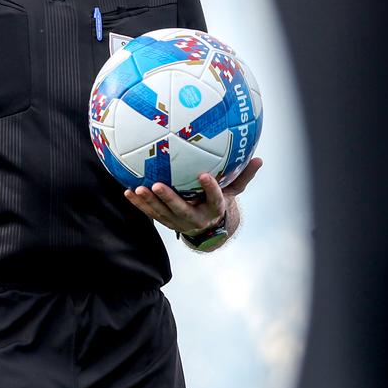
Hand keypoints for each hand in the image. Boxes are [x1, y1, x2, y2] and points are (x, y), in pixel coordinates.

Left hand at [123, 157, 263, 236]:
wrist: (207, 228)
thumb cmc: (218, 201)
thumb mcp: (232, 191)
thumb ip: (243, 176)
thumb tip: (259, 158)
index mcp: (214, 209)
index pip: (215, 198)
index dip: (210, 188)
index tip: (203, 175)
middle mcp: (196, 218)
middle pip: (181, 210)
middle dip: (169, 199)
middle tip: (157, 185)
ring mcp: (179, 222)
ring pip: (162, 214)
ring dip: (149, 202)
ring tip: (137, 189)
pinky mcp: (166, 222)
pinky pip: (151, 213)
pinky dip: (139, 204)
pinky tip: (127, 191)